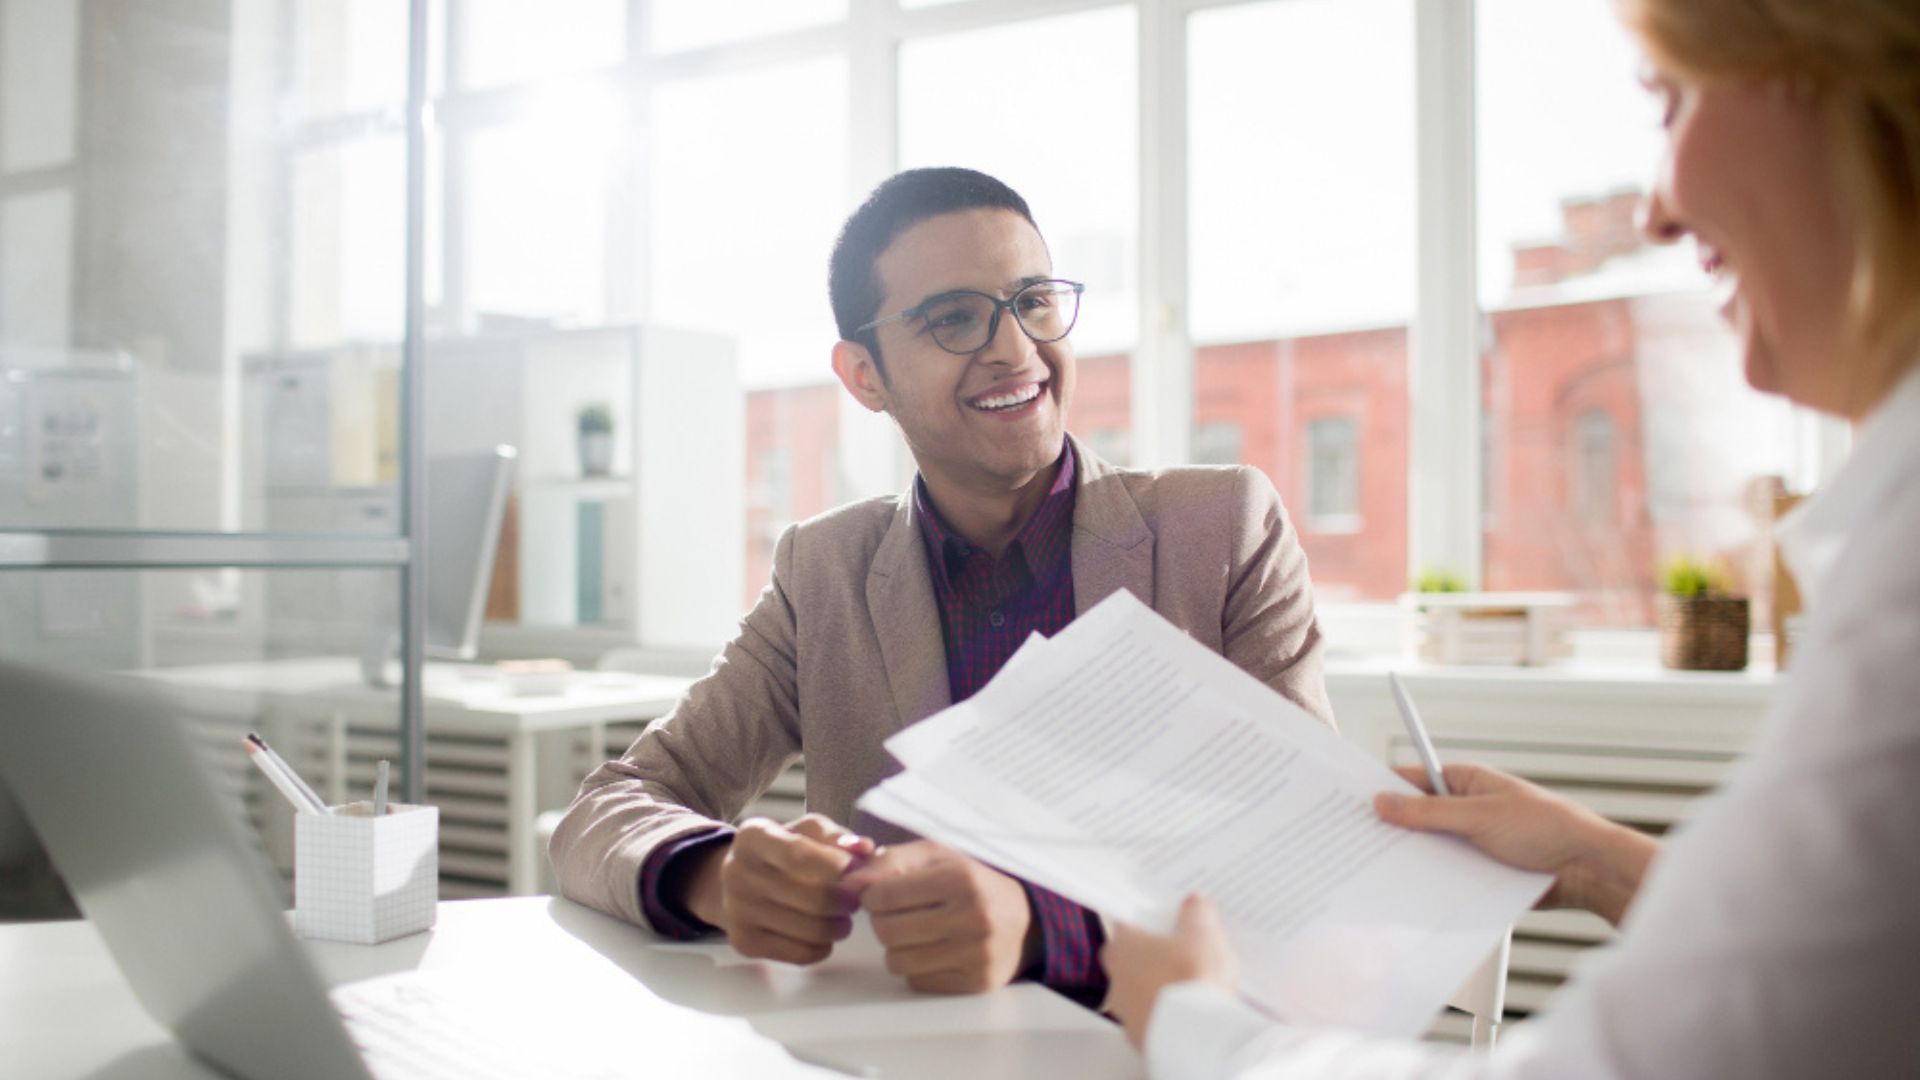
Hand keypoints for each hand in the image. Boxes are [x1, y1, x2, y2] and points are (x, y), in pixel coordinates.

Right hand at [680, 814, 874, 964]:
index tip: (857, 871)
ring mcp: (738, 911)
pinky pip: (801, 953)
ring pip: (811, 930)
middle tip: (856, 899)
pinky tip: (822, 932)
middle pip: (812, 898)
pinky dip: (823, 946)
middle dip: (846, 901)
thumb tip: (864, 849)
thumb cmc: (782, 851)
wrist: (735, 880)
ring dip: (839, 926)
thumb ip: (836, 837)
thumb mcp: (806, 831)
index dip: (834, 866)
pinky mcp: (744, 943)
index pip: (797, 854)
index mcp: (753, 837)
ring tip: (842, 916)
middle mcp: (738, 872)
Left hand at [844, 839, 1034, 993]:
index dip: (872, 894)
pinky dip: (918, 967)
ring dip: (898, 947)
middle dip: (884, 921)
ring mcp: (977, 953)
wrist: (1026, 919)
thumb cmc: (971, 881)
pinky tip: (936, 950)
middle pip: (886, 931)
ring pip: (897, 961)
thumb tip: (850, 883)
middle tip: (900, 913)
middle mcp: (973, 916)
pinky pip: (918, 981)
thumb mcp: (936, 856)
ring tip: (918, 931)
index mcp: (960, 878)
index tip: (882, 893)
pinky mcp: (977, 982)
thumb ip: (890, 861)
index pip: (883, 895)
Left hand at [1103, 895, 1236, 1049]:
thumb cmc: (1191, 980)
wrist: (1198, 1038)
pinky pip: (1153, 1023)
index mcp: (1122, 948)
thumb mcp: (1202, 935)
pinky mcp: (1141, 1040)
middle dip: (1152, 959)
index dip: (1143, 924)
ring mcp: (1127, 1014)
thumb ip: (1196, 914)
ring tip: (1192, 989)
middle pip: (1130, 962)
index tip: (1160, 922)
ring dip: (1160, 991)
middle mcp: (1117, 981)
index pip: (1123, 927)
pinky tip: (1192, 1017)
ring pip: (1140, 995)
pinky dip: (1168, 1019)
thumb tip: (1195, 903)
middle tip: (1182, 955)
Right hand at [1375, 763, 1658, 925]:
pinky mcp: (1479, 871)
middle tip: (1358, 841)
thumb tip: (1382, 801)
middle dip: (1393, 829)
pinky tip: (1411, 892)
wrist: (1587, 870)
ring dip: (1414, 859)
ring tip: (1378, 871)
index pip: (1414, 779)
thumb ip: (1429, 812)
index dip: (1384, 789)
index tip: (1352, 801)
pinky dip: (1432, 881)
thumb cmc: (1545, 827)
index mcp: (1466, 782)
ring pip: (1430, 849)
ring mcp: (1472, 842)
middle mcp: (1465, 810)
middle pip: (1417, 817)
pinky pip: (1445, 874)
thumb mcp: (1479, 816)